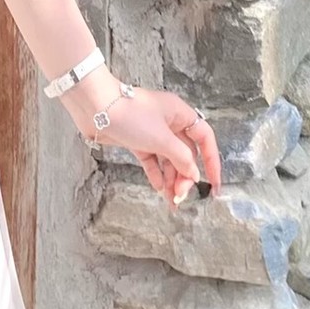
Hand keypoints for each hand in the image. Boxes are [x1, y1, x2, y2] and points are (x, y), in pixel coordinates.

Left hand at [65, 74, 222, 208]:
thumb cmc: (129, 114)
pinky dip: (156, 174)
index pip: (204, 138)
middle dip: (185, 176)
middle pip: (186, 153)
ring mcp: (152, 131)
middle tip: (181, 195)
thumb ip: (181, 158)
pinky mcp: (137, 140)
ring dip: (171, 179)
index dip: (212, 161)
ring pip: (169, 159)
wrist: (95, 108)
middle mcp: (169, 122)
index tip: (214, 185)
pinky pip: (153, 160)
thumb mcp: (161, 138)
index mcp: (180, 114)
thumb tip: (194, 173)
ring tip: (171, 200)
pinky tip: (159, 188)